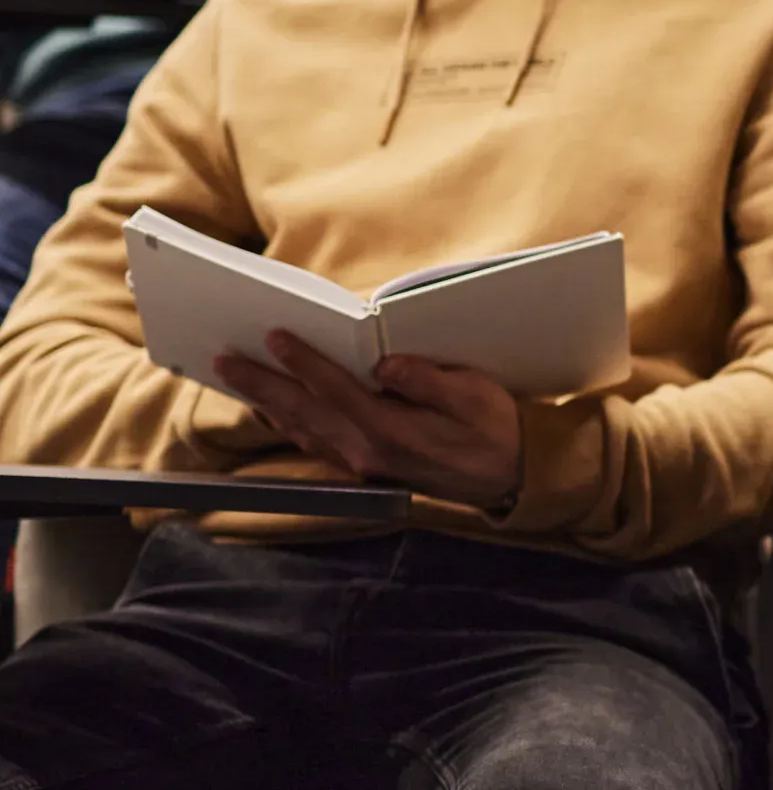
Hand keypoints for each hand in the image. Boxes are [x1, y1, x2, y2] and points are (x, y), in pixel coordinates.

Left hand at [216, 331, 522, 509]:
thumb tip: (386, 363)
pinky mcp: (366, 467)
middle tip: (225, 360)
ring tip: (238, 379)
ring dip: (267, 403)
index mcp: (392, 430)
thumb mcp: (475, 396)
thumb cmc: (496, 429)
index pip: (336, 389)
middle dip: (262, 384)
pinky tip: (276, 410)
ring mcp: (363, 462)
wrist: (507, 477)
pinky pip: (315, 442)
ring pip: (302, 429)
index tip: (275, 336)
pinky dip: (289, 423)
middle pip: (304, 412)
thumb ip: (428, 381)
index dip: (304, 361)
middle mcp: (367, 450)